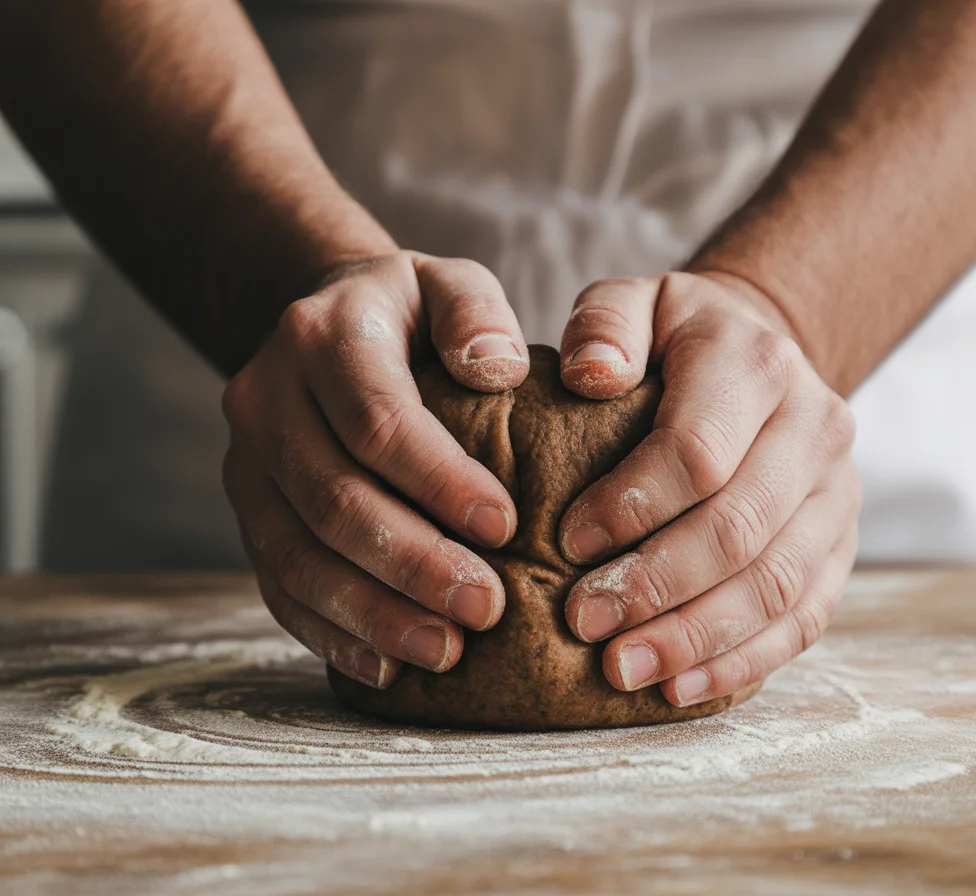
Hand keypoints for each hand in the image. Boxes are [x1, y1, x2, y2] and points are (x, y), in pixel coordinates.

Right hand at [221, 253, 528, 688]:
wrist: (319, 322)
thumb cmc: (407, 312)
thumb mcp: (446, 283)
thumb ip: (475, 313)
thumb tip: (498, 371)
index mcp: (321, 338)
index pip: (377, 421)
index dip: (439, 482)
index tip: (506, 528)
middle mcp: (266, 400)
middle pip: (334, 500)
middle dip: (414, 564)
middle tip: (487, 608)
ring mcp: (246, 463)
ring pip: (297, 556)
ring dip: (372, 614)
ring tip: (446, 652)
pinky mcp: (247, 511)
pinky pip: (277, 584)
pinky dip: (330, 632)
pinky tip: (386, 665)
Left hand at [557, 272, 859, 705]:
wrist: (761, 360)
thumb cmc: (678, 340)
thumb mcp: (637, 302)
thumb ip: (604, 323)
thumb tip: (591, 374)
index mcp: (759, 365)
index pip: (698, 451)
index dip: (631, 506)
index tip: (567, 542)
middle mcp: (815, 428)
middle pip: (739, 529)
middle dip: (655, 585)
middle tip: (582, 622)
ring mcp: (838, 493)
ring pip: (775, 585)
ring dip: (694, 637)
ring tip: (621, 669)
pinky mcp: (841, 546)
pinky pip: (803, 617)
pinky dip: (742, 660)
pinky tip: (680, 686)